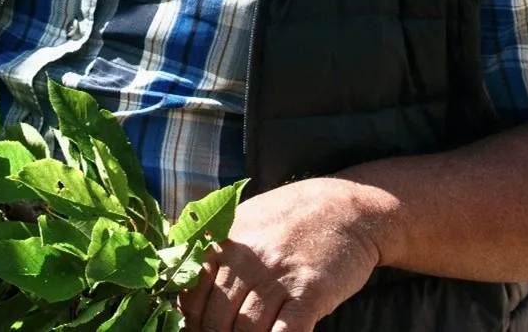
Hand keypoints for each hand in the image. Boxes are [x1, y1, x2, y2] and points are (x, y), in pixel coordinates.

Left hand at [179, 178, 396, 331]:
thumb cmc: (290, 218)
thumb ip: (213, 247)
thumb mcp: (244, 220)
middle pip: (215, 320)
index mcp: (225, 244)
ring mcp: (278, 276)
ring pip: (246, 331)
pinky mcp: (310, 291)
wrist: (347, 208)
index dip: (189, 324)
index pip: (190, 296)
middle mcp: (247, 259)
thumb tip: (181, 275)